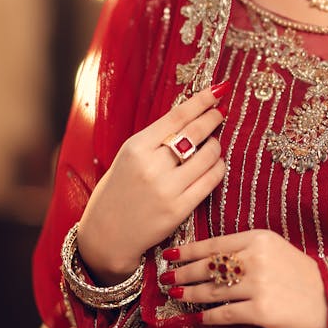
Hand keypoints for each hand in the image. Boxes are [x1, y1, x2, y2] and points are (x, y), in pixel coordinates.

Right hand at [77, 83, 228, 284]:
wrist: (106, 235)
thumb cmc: (118, 191)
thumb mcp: (128, 157)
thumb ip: (155, 139)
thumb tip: (190, 115)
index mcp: (136, 147)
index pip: (177, 116)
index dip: (201, 101)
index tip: (217, 91)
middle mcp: (152, 166)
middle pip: (196, 132)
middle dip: (213, 118)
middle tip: (220, 113)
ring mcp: (167, 189)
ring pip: (209, 155)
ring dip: (216, 146)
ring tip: (212, 145)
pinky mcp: (180, 209)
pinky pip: (211, 180)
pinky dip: (218, 168)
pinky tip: (215, 165)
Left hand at [161, 230, 327, 327]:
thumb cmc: (305, 277)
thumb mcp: (277, 251)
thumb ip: (248, 251)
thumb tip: (212, 261)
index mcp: (259, 238)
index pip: (215, 243)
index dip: (189, 250)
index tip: (170, 254)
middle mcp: (256, 258)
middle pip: (209, 266)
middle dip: (183, 272)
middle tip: (164, 277)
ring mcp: (258, 284)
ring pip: (212, 290)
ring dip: (190, 293)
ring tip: (176, 295)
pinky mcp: (261, 310)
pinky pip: (224, 313)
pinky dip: (208, 316)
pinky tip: (199, 317)